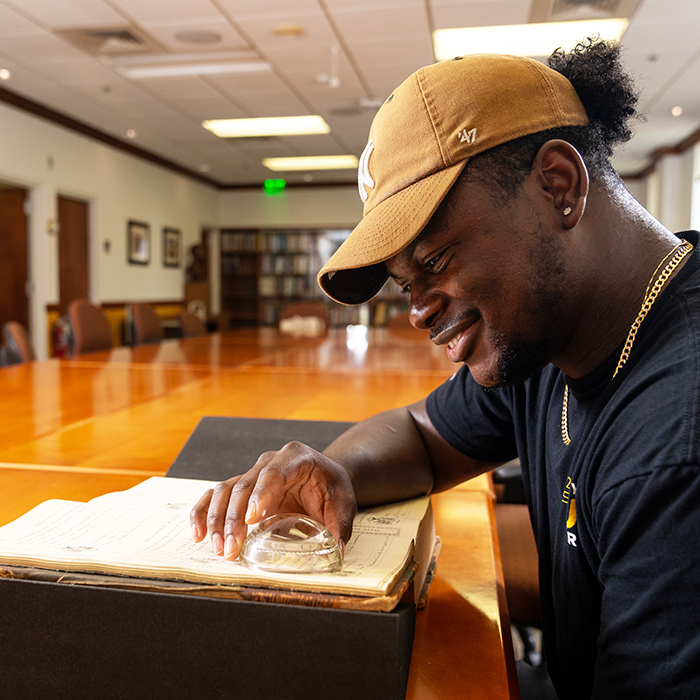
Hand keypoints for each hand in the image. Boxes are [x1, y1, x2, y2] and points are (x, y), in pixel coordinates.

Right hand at [189, 441, 356, 561]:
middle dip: (235, 518)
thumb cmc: (332, 486)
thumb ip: (340, 524)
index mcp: (295, 457)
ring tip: (220, 549)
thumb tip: (336, 549)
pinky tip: (199, 534)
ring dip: (217, 520)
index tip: (253, 517)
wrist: (323, 476)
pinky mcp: (241, 487)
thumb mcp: (344, 502)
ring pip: (226, 491)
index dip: (261, 493)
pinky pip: (216, 496)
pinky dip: (203, 512)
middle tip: (231, 548)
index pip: (274, 472)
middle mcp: (269, 461)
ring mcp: (252, 473)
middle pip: (244, 485)